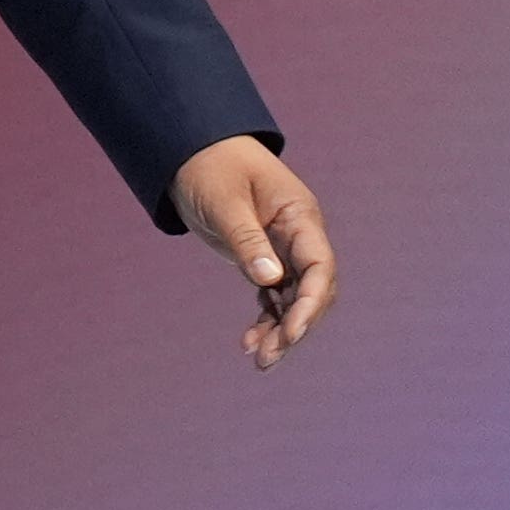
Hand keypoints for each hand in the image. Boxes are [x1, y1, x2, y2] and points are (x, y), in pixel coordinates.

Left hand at [169, 134, 336, 370]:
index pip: (320, 266)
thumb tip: (270, 281)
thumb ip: (247, 239)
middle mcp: (298, 235)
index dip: (311, 303)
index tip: (291, 333)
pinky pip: (273, 296)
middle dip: (296, 325)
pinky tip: (250, 342)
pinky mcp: (262, 257)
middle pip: (312, 290)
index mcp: (299, 215)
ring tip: (259, 360)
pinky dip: (266, 319)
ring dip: (281, 330)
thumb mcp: (224, 202)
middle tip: (269, 355)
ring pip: (293, 298)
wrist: (189, 150)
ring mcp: (282, 247)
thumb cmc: (210, 167)